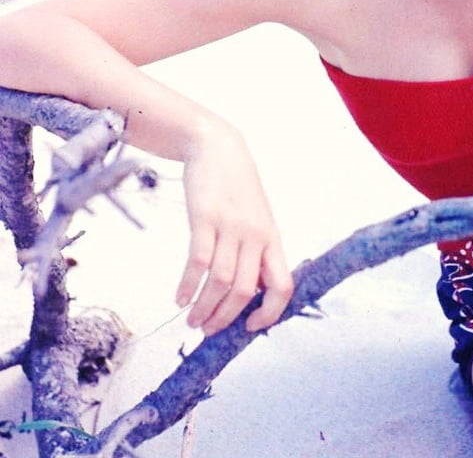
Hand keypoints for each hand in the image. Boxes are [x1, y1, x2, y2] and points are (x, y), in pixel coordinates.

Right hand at [175, 127, 293, 336]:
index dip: (270, 313)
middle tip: (208, 331)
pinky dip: (188, 285)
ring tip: (192, 321)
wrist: (218, 149)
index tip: (250, 329)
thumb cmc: (237, 188)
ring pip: (221, 281)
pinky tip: (180, 297)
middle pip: (246, 290)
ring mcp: (230, 226)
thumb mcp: (257, 218)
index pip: (283, 285)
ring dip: (205, 308)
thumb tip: (251, 294)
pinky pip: (198, 261)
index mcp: (272, 238)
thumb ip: (256, 252)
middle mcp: (255, 235)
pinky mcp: (205, 217)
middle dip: (226, 318)